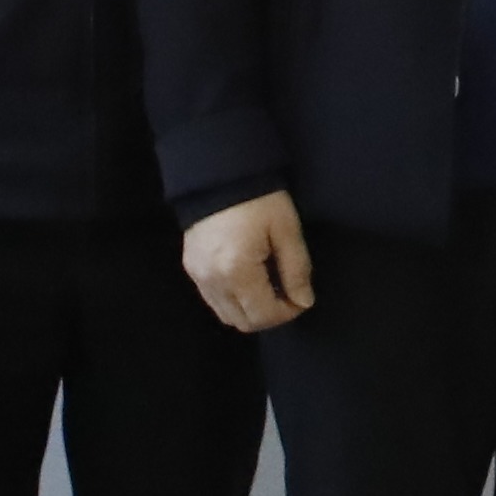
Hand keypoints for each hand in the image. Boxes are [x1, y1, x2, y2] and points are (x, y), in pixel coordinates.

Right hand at [188, 193, 318, 336]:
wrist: (219, 173)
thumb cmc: (258, 198)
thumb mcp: (286, 228)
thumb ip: (297, 268)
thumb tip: (304, 301)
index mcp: (237, 271)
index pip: (263, 315)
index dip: (287, 313)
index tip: (301, 298)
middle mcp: (212, 280)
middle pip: (243, 322)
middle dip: (270, 315)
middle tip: (287, 293)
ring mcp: (198, 276)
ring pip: (227, 315)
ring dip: (251, 309)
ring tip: (269, 285)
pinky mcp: (192, 268)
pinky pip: (214, 300)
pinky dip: (234, 300)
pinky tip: (249, 279)